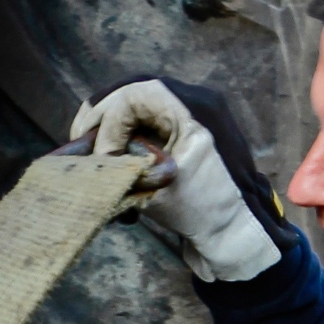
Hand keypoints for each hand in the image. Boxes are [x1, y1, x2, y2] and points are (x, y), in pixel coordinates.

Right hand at [71, 77, 293, 282]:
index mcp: (194, 108)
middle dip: (102, 117)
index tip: (102, 157)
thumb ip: (123, 163)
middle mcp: (197, 100)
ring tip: (96, 151)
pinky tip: (117, 159)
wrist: (243, 232)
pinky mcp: (194, 128)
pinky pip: (154, 118)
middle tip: (80, 140)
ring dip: (114, 126)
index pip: (132, 95)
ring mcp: (198, 112)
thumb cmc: (205, 211)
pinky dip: (131, 135)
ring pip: (141, 103)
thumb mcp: (157, 186)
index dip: (107, 123)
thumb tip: (90, 156)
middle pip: (134, 91)